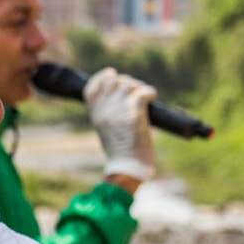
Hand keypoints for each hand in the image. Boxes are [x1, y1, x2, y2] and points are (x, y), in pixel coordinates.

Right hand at [84, 67, 156, 185]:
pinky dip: (149, 92)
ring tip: (145, 97)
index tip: (112, 75)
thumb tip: (122, 97)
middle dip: (127, 82)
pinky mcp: (133, 116)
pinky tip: (152, 98)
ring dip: (139, 87)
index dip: (101, 77)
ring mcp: (118, 113)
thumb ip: (109, 114)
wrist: (127, 168)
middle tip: (136, 92)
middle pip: (113, 81)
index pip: (91, 88)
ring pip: (129, 85)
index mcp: (95, 115)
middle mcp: (104, 111)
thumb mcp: (107, 130)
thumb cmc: (121, 152)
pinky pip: (142, 93)